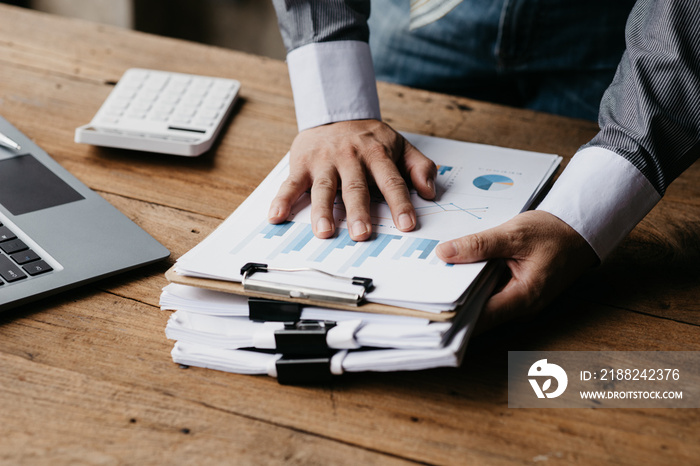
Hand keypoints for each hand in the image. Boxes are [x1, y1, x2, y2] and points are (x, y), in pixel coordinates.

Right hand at [268, 119, 436, 240]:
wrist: (335, 112)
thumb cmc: (370, 138)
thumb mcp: (400, 145)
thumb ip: (419, 167)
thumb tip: (430, 192)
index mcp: (377, 154)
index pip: (391, 181)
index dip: (399, 203)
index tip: (407, 225)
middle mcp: (350, 158)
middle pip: (355, 188)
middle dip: (358, 212)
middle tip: (362, 234)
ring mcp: (324, 162)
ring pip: (323, 189)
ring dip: (322, 211)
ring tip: (324, 233)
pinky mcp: (301, 164)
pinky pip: (290, 184)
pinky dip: (282, 200)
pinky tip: (275, 216)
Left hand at [435, 210, 598, 331]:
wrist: (581, 228)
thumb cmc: (555, 232)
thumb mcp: (515, 233)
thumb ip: (480, 245)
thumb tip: (445, 253)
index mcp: (523, 297)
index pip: (481, 317)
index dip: (454, 317)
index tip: (429, 313)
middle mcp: (520, 306)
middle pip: (478, 312)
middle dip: (452, 302)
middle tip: (422, 291)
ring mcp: (518, 300)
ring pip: (481, 301)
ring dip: (461, 290)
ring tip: (431, 278)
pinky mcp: (515, 290)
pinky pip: (488, 290)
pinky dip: (472, 281)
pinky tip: (454, 268)